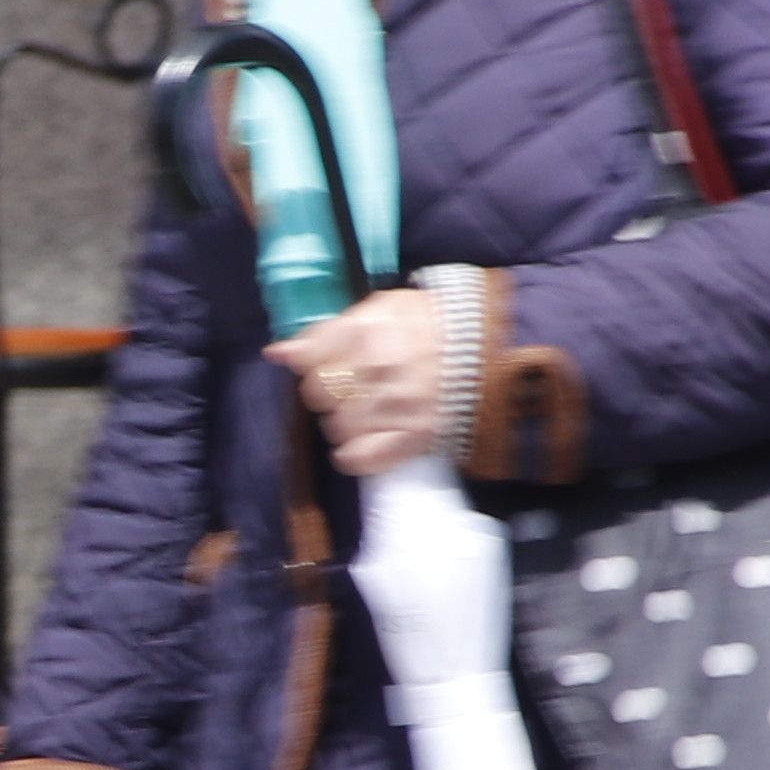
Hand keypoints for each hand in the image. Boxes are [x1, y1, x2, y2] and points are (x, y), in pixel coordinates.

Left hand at [269, 287, 447, 474]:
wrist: (492, 348)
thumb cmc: (430, 324)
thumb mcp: (380, 310)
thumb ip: (326, 332)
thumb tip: (277, 353)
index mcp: (367, 329)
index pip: (309, 361)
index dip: (313, 368)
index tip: (330, 368)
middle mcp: (379, 366)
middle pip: (319, 396)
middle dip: (329, 395)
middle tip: (353, 390)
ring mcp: (398, 404)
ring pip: (337, 428)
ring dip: (345, 424)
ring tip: (368, 413)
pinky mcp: (415, 437)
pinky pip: (362, 459)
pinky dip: (355, 456)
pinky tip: (363, 445)